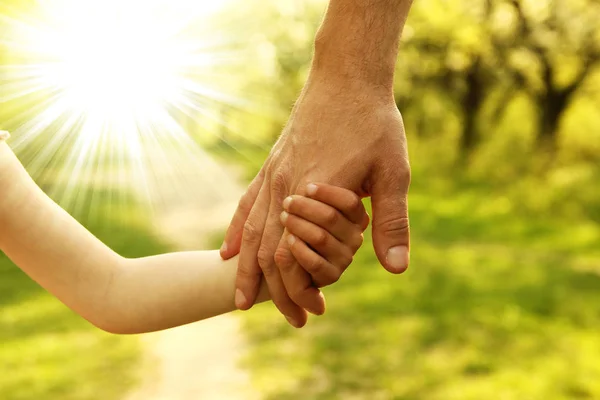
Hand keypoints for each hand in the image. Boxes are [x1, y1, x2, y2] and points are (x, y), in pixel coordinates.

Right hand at [221, 74, 410, 327]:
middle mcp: (285, 188)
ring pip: (250, 232)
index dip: (300, 289)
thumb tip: (396, 267)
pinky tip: (228, 252)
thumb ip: (392, 220)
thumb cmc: (373, 123)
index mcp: (315, 195)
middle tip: (283, 318)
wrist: (347, 78)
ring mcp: (273, 176)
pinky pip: (245, 205)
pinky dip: (236, 232)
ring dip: (246, 270)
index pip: (294, 256)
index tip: (311, 313)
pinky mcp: (271, 165)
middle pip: (267, 251)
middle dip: (273, 290)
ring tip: (240, 299)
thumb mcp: (394, 171)